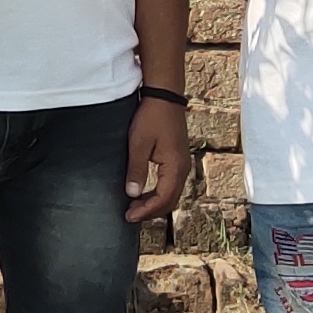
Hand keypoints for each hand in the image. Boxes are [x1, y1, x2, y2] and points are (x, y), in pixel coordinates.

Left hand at [123, 92, 192, 222]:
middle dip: (151, 211)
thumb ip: (136, 169)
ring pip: (171, 194)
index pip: (163, 199)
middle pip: (170, 201)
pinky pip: (171, 184)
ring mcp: (182, 164)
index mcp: (175, 166)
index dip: (146, 211)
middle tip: (130, 215)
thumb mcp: (139, 143)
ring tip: (135, 207)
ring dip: (155, 203)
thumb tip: (133, 194)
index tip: (129, 216)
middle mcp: (183, 168)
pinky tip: (144, 193)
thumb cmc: (152, 117)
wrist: (165, 97)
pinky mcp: (178, 159)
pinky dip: (158, 193)